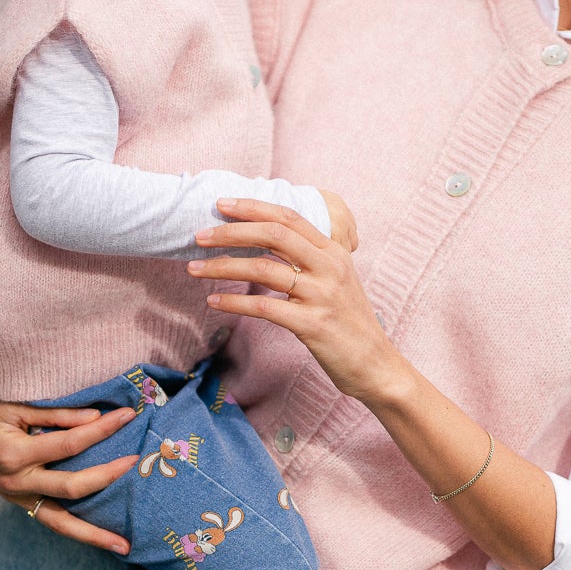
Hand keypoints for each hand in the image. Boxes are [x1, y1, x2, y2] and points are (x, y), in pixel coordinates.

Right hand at [0, 365, 137, 550]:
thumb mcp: (13, 405)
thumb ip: (54, 415)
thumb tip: (96, 418)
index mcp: (14, 454)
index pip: (70, 443)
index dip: (102, 429)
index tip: (128, 416)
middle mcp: (16, 481)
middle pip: (72, 487)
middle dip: (108, 477)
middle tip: (138, 465)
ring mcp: (16, 497)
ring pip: (60, 522)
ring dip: (93, 535)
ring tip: (124, 546)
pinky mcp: (18, 502)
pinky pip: (50, 519)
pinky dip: (75, 528)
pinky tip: (98, 536)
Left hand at [189, 199, 403, 403]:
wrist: (377, 366)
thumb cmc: (349, 325)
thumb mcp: (337, 282)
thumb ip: (311, 261)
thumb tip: (270, 244)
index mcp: (334, 252)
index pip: (289, 217)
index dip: (253, 207)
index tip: (222, 204)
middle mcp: (329, 268)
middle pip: (273, 235)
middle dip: (231, 231)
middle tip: (198, 235)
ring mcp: (321, 295)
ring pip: (262, 269)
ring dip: (222, 267)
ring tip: (194, 268)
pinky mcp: (312, 324)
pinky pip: (263, 307)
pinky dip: (234, 302)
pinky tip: (214, 301)